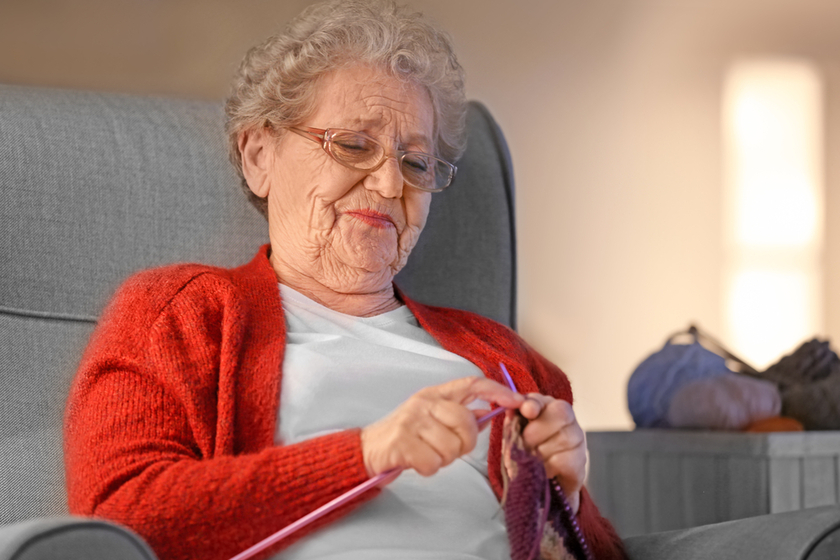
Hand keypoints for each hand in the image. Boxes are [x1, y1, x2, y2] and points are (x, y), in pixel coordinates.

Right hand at [360, 376, 524, 476]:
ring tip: (428, 454)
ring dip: (444, 459)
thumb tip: (488, 414)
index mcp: (434, 394)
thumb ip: (458, 414)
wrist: (368, 449)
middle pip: (466, 422)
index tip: (516, 401)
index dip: (497, 391)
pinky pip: (433, 462)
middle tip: (448, 449)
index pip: (472, 384)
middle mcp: (424, 403)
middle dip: (464, 443)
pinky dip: (428, 468)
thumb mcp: (431, 418)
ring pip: (451, 446)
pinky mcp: (402, 441)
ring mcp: (412, 420)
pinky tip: (417, 462)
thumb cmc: (406, 435)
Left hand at [518, 394, 585, 514]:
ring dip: (539, 452)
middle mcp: (567, 419)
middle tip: (524, 444)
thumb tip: (509, 410)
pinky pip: (564, 460)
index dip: (535, 403)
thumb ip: (513, 421)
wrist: (541, 484)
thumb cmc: (527, 453)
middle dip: (536, 430)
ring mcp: (577, 439)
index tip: (527, 410)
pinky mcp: (580, 462)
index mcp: (547, 407)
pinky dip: (548, 467)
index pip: (545, 399)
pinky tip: (542, 471)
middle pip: (559, 413)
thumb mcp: (514, 435)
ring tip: (529, 461)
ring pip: (562, 438)